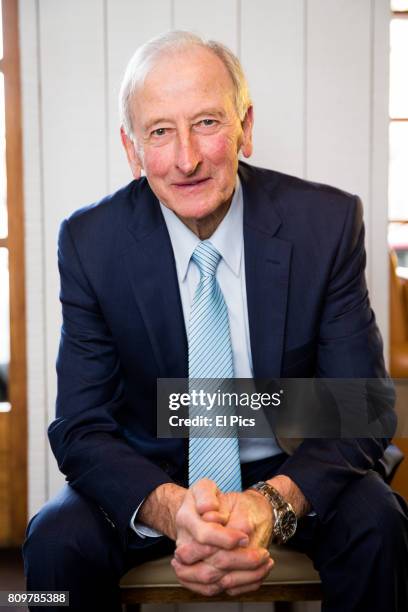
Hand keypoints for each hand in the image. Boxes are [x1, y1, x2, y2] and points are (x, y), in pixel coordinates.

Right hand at [173, 481, 273, 595]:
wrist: (196, 514)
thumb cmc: (205, 499)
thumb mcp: (205, 487)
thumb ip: (206, 495)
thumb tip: (209, 510)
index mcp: (186, 519)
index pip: (204, 535)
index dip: (226, 538)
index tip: (245, 537)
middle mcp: (183, 544)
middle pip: (208, 566)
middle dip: (240, 561)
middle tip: (263, 552)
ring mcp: (187, 563)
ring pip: (211, 582)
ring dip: (243, 576)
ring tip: (264, 562)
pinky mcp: (196, 577)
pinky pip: (213, 589)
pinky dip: (238, 585)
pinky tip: (257, 573)